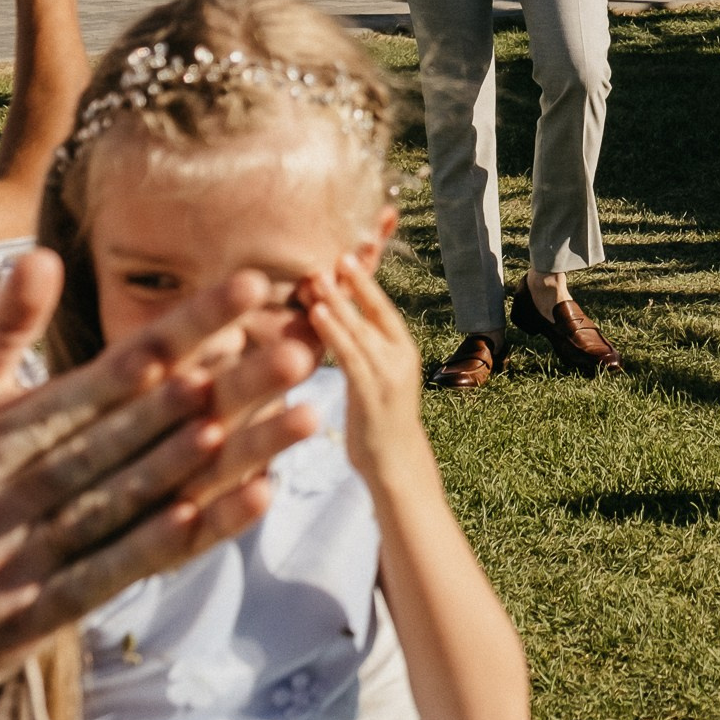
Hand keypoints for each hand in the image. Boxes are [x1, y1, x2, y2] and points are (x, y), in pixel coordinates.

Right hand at [0, 254, 323, 719]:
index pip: (87, 381)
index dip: (167, 339)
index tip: (231, 299)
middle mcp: (4, 498)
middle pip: (133, 428)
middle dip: (222, 382)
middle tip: (298, 340)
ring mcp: (24, 561)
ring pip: (145, 493)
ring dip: (230, 453)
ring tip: (302, 412)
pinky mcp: (37, 621)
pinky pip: (127, 571)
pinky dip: (191, 534)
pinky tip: (254, 501)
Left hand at [300, 253, 425, 488]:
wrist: (395, 466)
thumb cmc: (379, 423)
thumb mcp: (378, 380)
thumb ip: (364, 352)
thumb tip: (341, 326)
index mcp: (403, 350)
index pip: (382, 307)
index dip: (365, 281)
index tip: (346, 255)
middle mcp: (400, 356)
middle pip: (373, 310)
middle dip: (352, 282)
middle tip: (331, 253)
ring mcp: (388, 374)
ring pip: (360, 329)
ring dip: (338, 300)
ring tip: (317, 276)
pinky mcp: (371, 393)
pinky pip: (350, 355)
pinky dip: (334, 331)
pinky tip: (316, 313)